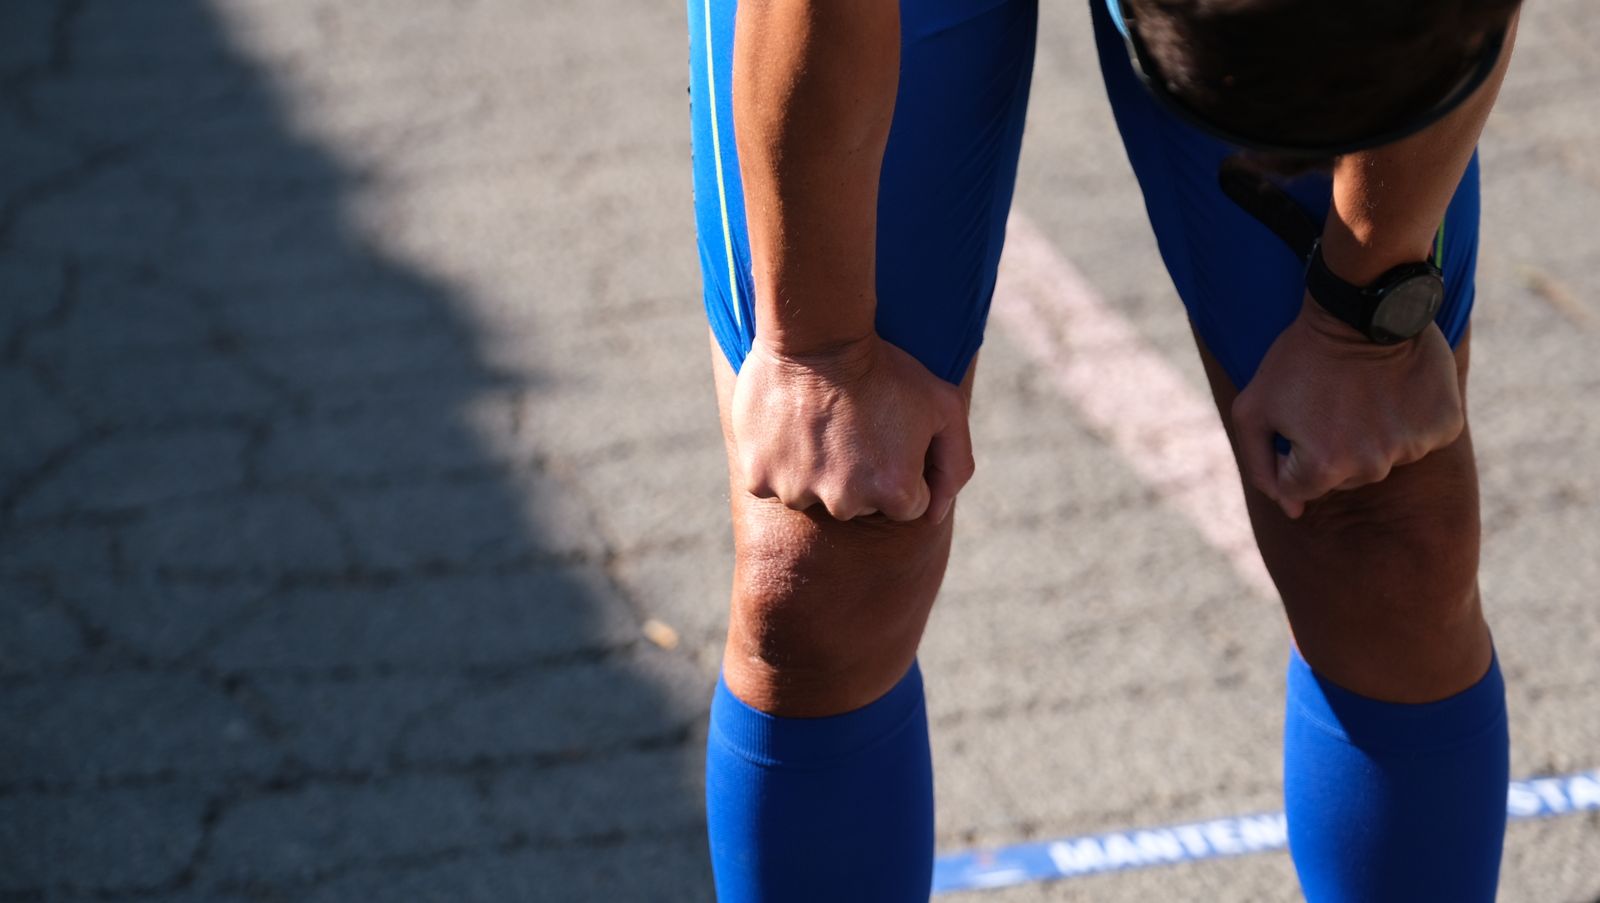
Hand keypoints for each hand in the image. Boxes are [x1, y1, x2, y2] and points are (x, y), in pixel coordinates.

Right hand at [730, 333, 974, 522]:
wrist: (816, 334)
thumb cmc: (885, 367)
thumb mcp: (946, 406)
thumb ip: (956, 465)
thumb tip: (936, 513)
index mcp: (895, 492)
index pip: (908, 504)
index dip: (901, 468)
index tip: (887, 435)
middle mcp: (846, 503)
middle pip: (858, 504)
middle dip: (859, 474)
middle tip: (850, 426)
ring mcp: (798, 493)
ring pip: (811, 495)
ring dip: (815, 470)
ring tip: (816, 424)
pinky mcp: (757, 479)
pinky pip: (770, 484)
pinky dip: (777, 463)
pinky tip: (787, 429)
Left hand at [1231, 294, 1464, 518]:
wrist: (1361, 307)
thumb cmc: (1299, 357)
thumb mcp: (1252, 409)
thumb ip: (1260, 467)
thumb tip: (1293, 512)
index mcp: (1323, 467)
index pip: (1299, 489)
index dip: (1292, 453)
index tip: (1298, 418)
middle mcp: (1372, 466)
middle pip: (1344, 478)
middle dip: (1331, 447)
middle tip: (1330, 401)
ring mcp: (1412, 448)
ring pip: (1384, 459)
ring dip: (1371, 434)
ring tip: (1363, 391)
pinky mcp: (1445, 427)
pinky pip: (1420, 438)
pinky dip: (1408, 419)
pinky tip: (1395, 388)